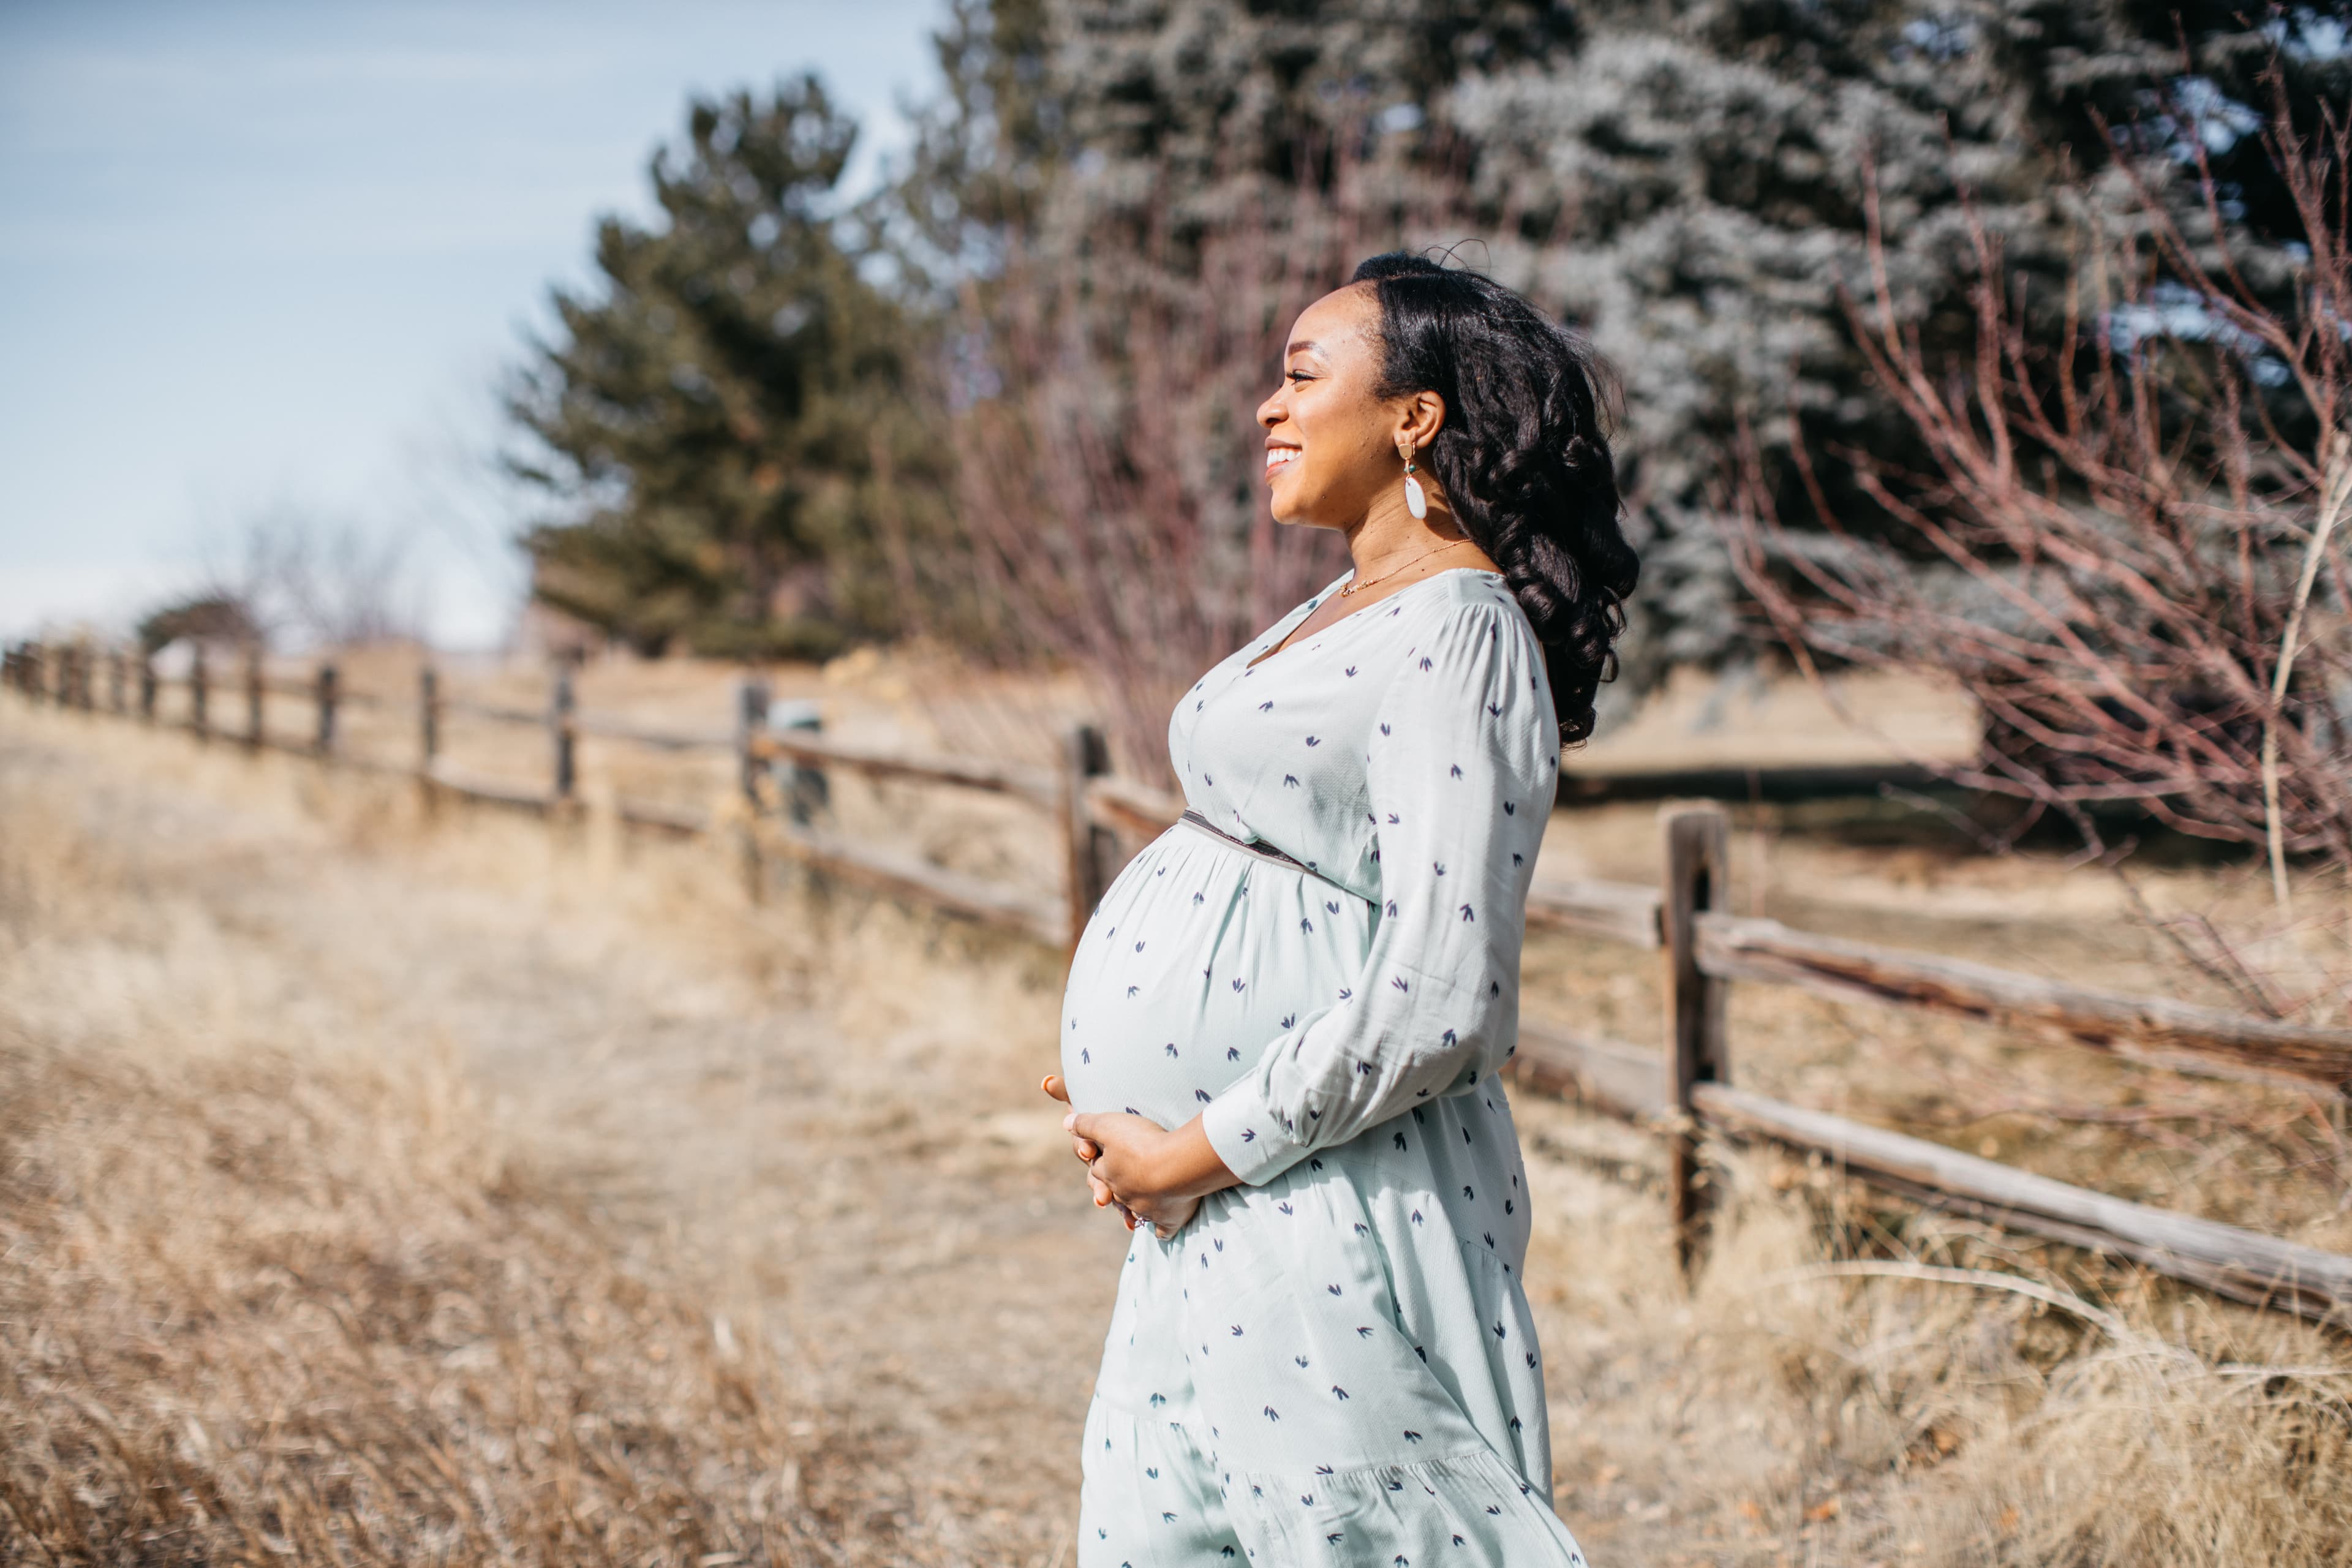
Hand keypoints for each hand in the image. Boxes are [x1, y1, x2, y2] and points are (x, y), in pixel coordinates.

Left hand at [1042, 1076, 1238, 1239]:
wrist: (1175, 1167)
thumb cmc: (1140, 1143)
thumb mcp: (1108, 1125)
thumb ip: (1086, 1125)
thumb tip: (1065, 1124)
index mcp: (1107, 1173)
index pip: (1096, 1171)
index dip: (1096, 1162)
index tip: (1095, 1157)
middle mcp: (1123, 1194)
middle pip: (1112, 1193)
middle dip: (1108, 1192)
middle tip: (1105, 1196)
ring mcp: (1145, 1209)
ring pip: (1134, 1211)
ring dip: (1132, 1212)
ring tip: (1133, 1215)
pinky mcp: (1167, 1219)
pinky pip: (1162, 1229)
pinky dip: (1160, 1229)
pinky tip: (1161, 1231)